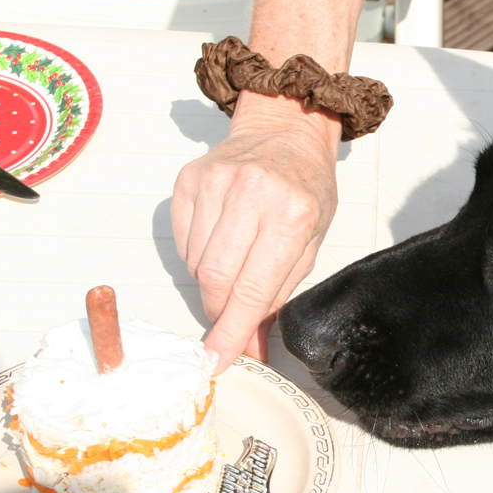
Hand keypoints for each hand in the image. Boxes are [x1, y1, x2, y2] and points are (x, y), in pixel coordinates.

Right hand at [172, 92, 341, 373]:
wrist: (284, 132)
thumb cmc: (305, 191)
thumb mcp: (310, 243)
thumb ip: (279, 296)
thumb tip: (250, 348)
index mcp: (292, 214)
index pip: (252, 288)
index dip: (231, 331)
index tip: (217, 361)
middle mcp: (252, 194)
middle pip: (214, 279)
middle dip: (218, 312)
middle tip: (228, 318)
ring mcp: (215, 183)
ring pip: (195, 263)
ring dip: (210, 281)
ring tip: (235, 260)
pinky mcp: (190, 179)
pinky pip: (182, 241)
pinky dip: (197, 255)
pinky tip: (220, 238)